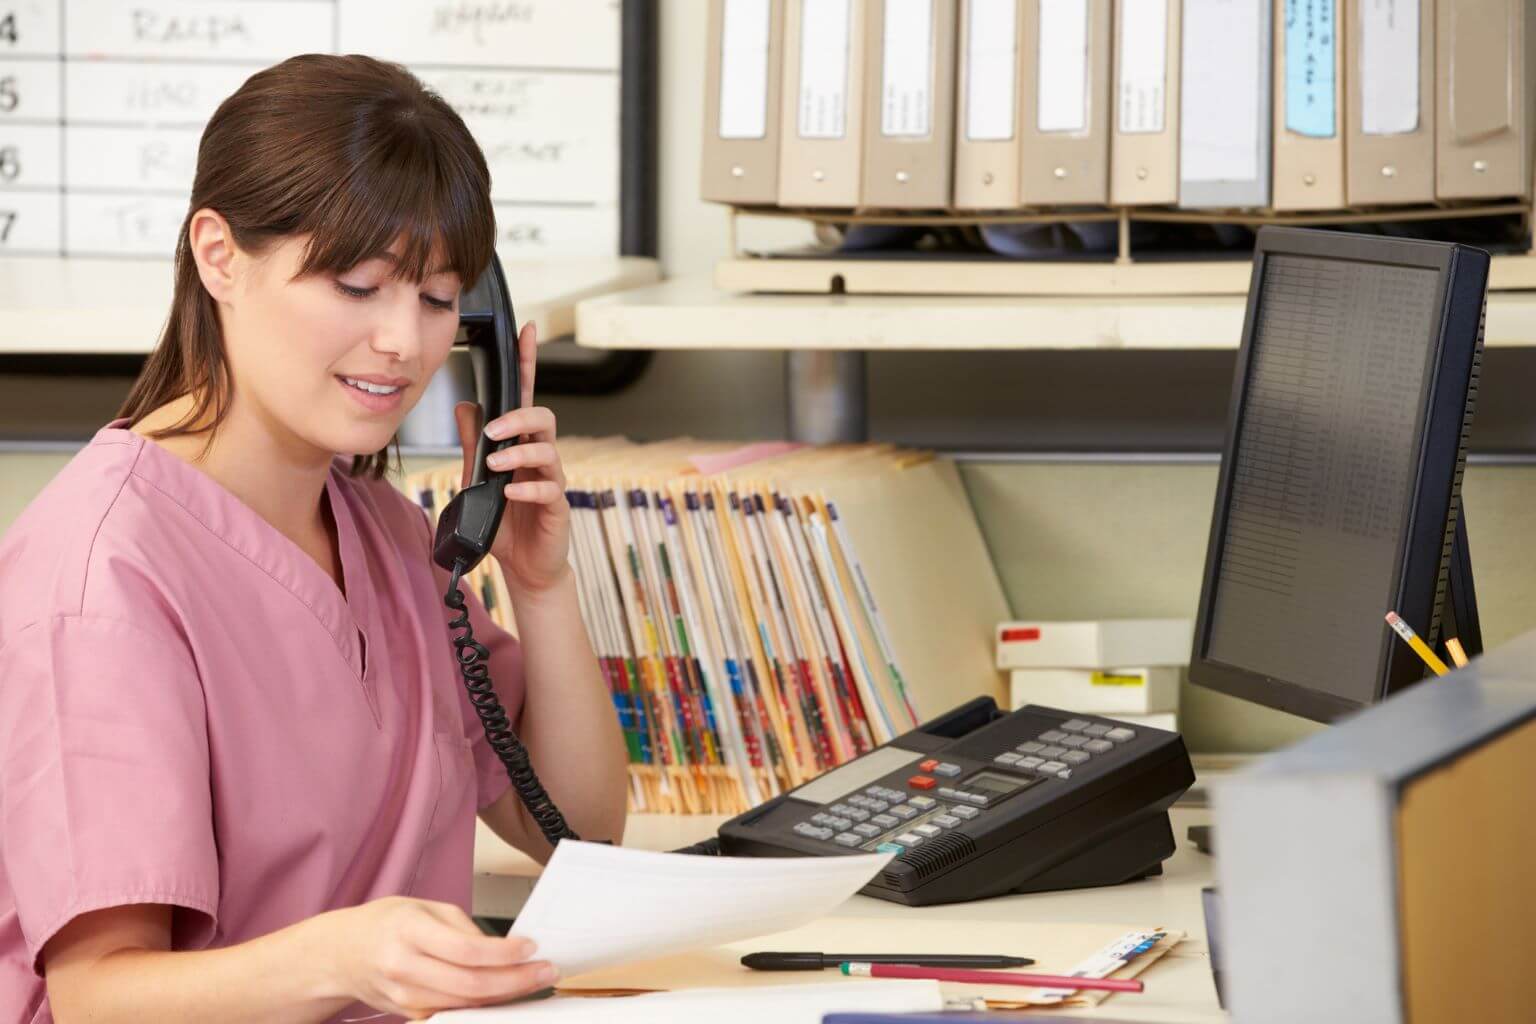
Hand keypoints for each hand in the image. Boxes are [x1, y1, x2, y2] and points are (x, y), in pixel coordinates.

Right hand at [320, 896, 555, 1018]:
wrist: (343, 954)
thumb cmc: (386, 924)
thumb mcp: (424, 908)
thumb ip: (462, 928)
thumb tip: (501, 950)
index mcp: (409, 930)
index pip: (465, 949)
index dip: (504, 953)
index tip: (531, 947)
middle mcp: (403, 966)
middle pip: (470, 984)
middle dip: (515, 980)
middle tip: (546, 971)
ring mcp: (404, 996)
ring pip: (465, 1004)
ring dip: (505, 996)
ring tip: (534, 981)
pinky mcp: (408, 1014)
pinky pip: (453, 1012)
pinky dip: (483, 1005)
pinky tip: (505, 994)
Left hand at [452, 320, 572, 596]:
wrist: (524, 566)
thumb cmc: (503, 521)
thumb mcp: (475, 480)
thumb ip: (472, 446)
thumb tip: (464, 407)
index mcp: (520, 444)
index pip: (525, 396)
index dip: (527, 363)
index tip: (527, 331)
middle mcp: (539, 457)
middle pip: (542, 417)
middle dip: (519, 417)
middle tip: (493, 431)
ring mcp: (551, 480)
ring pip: (547, 450)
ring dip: (519, 452)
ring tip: (495, 464)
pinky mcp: (557, 506)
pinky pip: (548, 489)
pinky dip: (526, 489)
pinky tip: (509, 493)